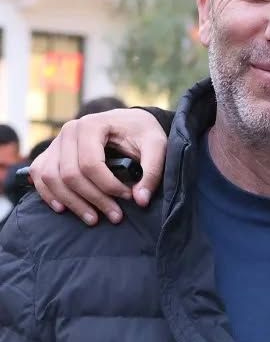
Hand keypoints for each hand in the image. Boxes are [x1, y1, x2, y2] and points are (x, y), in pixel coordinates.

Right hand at [29, 108, 169, 225]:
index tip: (129, 197)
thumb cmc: (143, 133)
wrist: (130, 122)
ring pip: (52, 178)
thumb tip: (140, 200)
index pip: (90, 164)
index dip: (109, 186)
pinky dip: (48, 193)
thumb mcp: (157, 146)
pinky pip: (40, 175)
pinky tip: (63, 208)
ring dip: (71, 202)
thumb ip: (152, 171)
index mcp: (91, 126)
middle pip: (70, 174)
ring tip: (93, 219)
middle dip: (93, 199)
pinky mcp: (51, 153)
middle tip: (115, 216)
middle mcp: (68, 131)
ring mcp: (57, 142)